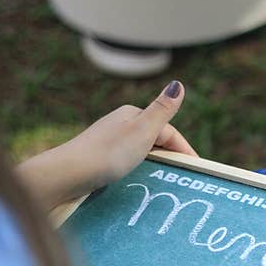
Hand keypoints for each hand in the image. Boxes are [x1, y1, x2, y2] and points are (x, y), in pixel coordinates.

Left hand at [18, 80, 196, 209]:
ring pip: (140, 151)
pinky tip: (137, 181)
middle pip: (154, 139)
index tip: (197, 168)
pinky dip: (138, 170)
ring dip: (155, 164)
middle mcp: (119, 125)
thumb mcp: (142, 130)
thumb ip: (162, 110)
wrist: (68, 174)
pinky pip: (127, 162)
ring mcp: (108, 142)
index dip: (184, 148)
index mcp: (132, 114)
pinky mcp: (98, 160)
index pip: (168, 130)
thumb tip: (178, 84)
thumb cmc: (108, 153)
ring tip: (164, 181)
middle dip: (170, 155)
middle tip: (184, 177)